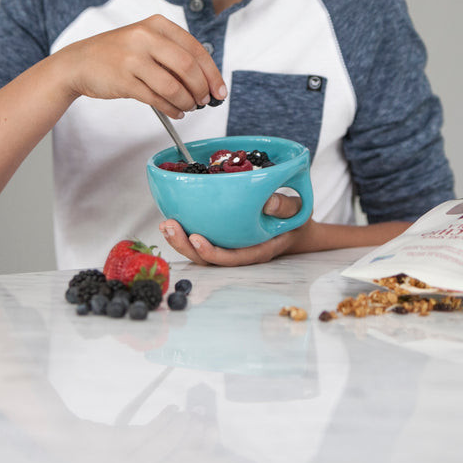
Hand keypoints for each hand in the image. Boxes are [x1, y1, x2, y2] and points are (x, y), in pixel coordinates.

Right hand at [53, 14, 225, 118]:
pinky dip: (172, 109)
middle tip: (205, 101)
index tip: (220, 90)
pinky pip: (156, 99)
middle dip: (201, 88)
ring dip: (187, 101)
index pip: (196, 49)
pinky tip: (176, 112)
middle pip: (188, 67)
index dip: (212, 73)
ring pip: (173, 86)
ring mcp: (132, 59)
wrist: (79, 62)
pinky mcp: (124, 80)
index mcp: (156, 25)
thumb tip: (206, 78)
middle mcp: (145, 38)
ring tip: (189, 107)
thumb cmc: (117, 54)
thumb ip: (174, 53)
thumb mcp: (145, 40)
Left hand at [159, 193, 313, 265]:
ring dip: (179, 242)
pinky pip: (199, 243)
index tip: (196, 238)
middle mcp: (240, 254)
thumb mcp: (297, 210)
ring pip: (200, 255)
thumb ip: (284, 206)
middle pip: (209, 261)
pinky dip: (184, 233)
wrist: (295, 228)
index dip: (213, 253)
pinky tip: (172, 219)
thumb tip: (268, 201)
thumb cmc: (295, 219)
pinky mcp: (222, 241)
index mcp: (259, 251)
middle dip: (185, 247)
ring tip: (165, 225)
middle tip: (169, 226)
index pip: (233, 258)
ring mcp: (229, 249)